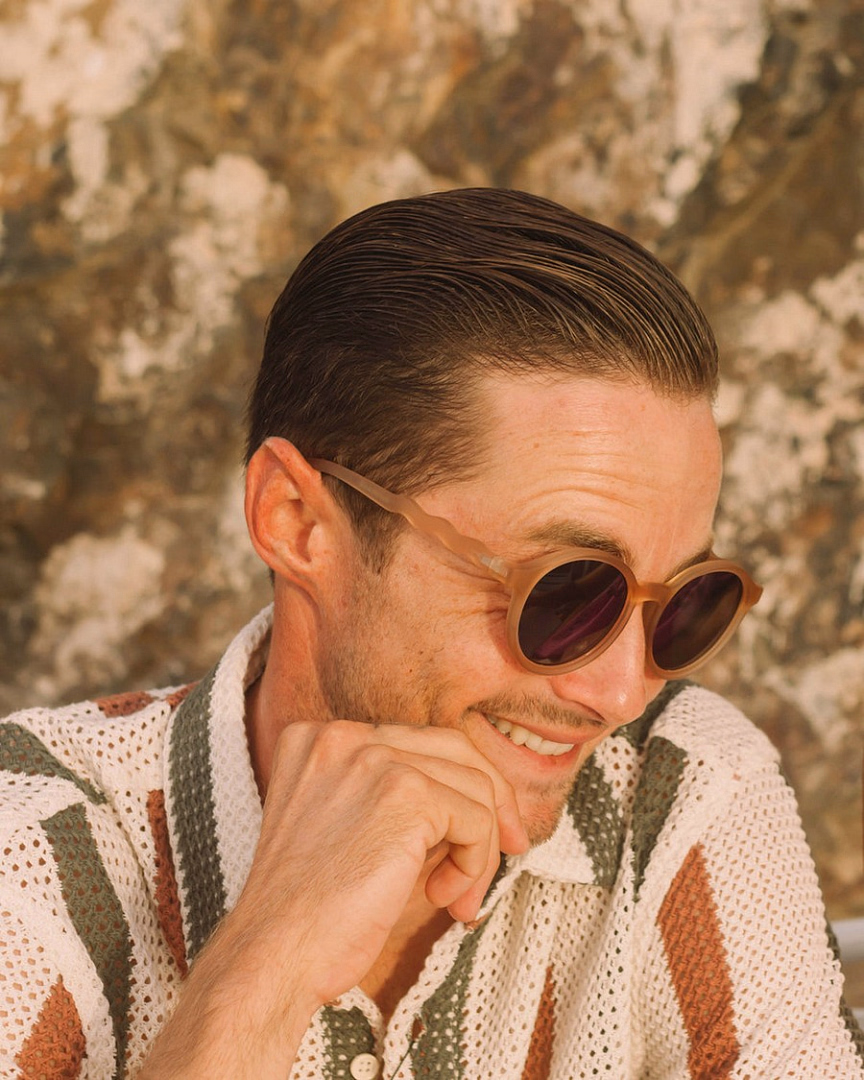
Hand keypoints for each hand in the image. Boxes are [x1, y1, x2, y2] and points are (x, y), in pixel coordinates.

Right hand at [136, 719, 527, 1078]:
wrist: (275, 955)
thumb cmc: (310, 911)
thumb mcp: (349, 829)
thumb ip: (397, 797)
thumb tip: (484, 798)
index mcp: (318, 739)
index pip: (416, 742)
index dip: (456, 786)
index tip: (477, 832)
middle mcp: (343, 735)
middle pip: (453, 748)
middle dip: (491, 803)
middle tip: (509, 849)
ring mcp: (373, 757)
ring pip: (473, 785)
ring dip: (480, 848)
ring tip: (456, 896)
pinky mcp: (406, 792)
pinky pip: (476, 817)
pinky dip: (475, 863)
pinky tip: (444, 897)